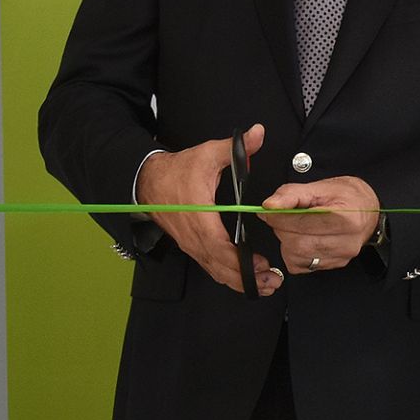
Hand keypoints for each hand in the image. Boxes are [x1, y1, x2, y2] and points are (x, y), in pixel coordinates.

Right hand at [135, 123, 282, 295]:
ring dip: (238, 281)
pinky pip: (210, 266)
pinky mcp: (192, 245)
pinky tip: (246, 281)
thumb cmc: (179, 169)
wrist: (147, 180)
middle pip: (218, 264)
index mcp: (199, 215)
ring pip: (214, 269)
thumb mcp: (207, 153)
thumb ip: (235, 147)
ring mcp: (191, 243)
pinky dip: (227, 276)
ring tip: (265, 286)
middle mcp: (193, 235)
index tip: (259, 264)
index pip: (217, 243)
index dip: (237, 258)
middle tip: (271, 282)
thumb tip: (258, 132)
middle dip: (245, 277)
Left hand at [261, 175, 382, 274]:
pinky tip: (304, 239)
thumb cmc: (349, 197)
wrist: (368, 209)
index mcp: (345, 218)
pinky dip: (294, 253)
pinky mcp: (333, 264)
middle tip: (283, 218)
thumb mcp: (321, 187)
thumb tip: (270, 205)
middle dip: (282, 230)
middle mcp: (346, 241)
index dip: (279, 217)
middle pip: (297, 243)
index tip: (270, 211)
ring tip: (296, 227)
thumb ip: (292, 194)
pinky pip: (301, 265)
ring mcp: (341, 255)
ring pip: (297, 256)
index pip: (301, 223)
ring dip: (287, 241)